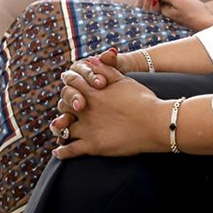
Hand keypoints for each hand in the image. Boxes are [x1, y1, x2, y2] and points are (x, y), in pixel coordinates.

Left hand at [51, 50, 168, 158]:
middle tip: (65, 109)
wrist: (154, 122)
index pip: (72, 84)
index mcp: (94, 92)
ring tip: (59, 130)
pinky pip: (70, 150)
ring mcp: (87, 128)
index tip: (69, 86)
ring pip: (64, 128)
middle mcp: (86, 110)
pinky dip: (62, 151)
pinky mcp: (92, 146)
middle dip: (63, 106)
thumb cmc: (143, 100)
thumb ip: (106, 70)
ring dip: (59, 128)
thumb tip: (91, 61)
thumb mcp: (125, 80)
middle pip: (63, 106)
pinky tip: (59, 151)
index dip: (69, 84)